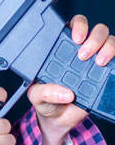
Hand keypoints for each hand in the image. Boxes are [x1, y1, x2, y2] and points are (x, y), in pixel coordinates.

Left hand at [27, 15, 114, 144]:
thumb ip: (45, 92)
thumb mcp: (37, 96)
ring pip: (110, 41)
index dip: (79, 25)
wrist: (59, 119)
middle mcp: (81, 50)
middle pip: (96, 30)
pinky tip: (111, 67)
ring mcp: (96, 61)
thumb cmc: (46, 101)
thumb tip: (66, 93)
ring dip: (108, 47)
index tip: (76, 38)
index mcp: (61, 49)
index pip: (73, 26)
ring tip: (98, 62)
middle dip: (94, 38)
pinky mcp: (108, 73)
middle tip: (83, 55)